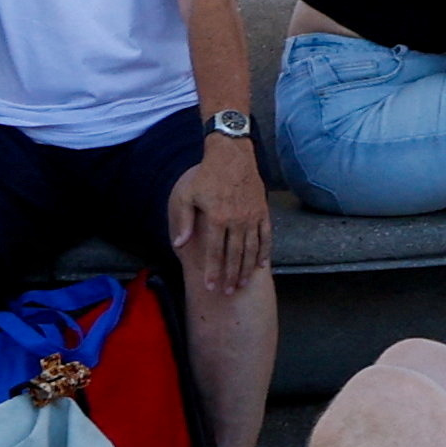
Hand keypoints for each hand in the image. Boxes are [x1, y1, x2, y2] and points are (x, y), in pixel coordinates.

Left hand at [167, 134, 272, 297]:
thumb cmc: (206, 175)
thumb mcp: (187, 194)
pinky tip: (261, 265)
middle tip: (227, 292)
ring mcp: (252, 217)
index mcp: (217, 218)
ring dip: (246, 269)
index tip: (211, 286)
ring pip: (251, 249)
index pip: (215, 252)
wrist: (232, 154)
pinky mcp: (262, 211)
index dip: (213, 271)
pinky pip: (265, 236)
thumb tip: (180, 244)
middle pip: (234, 255)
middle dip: (230, 276)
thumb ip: (184, 220)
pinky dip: (264, 252)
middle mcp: (237, 220)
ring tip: (242, 284)